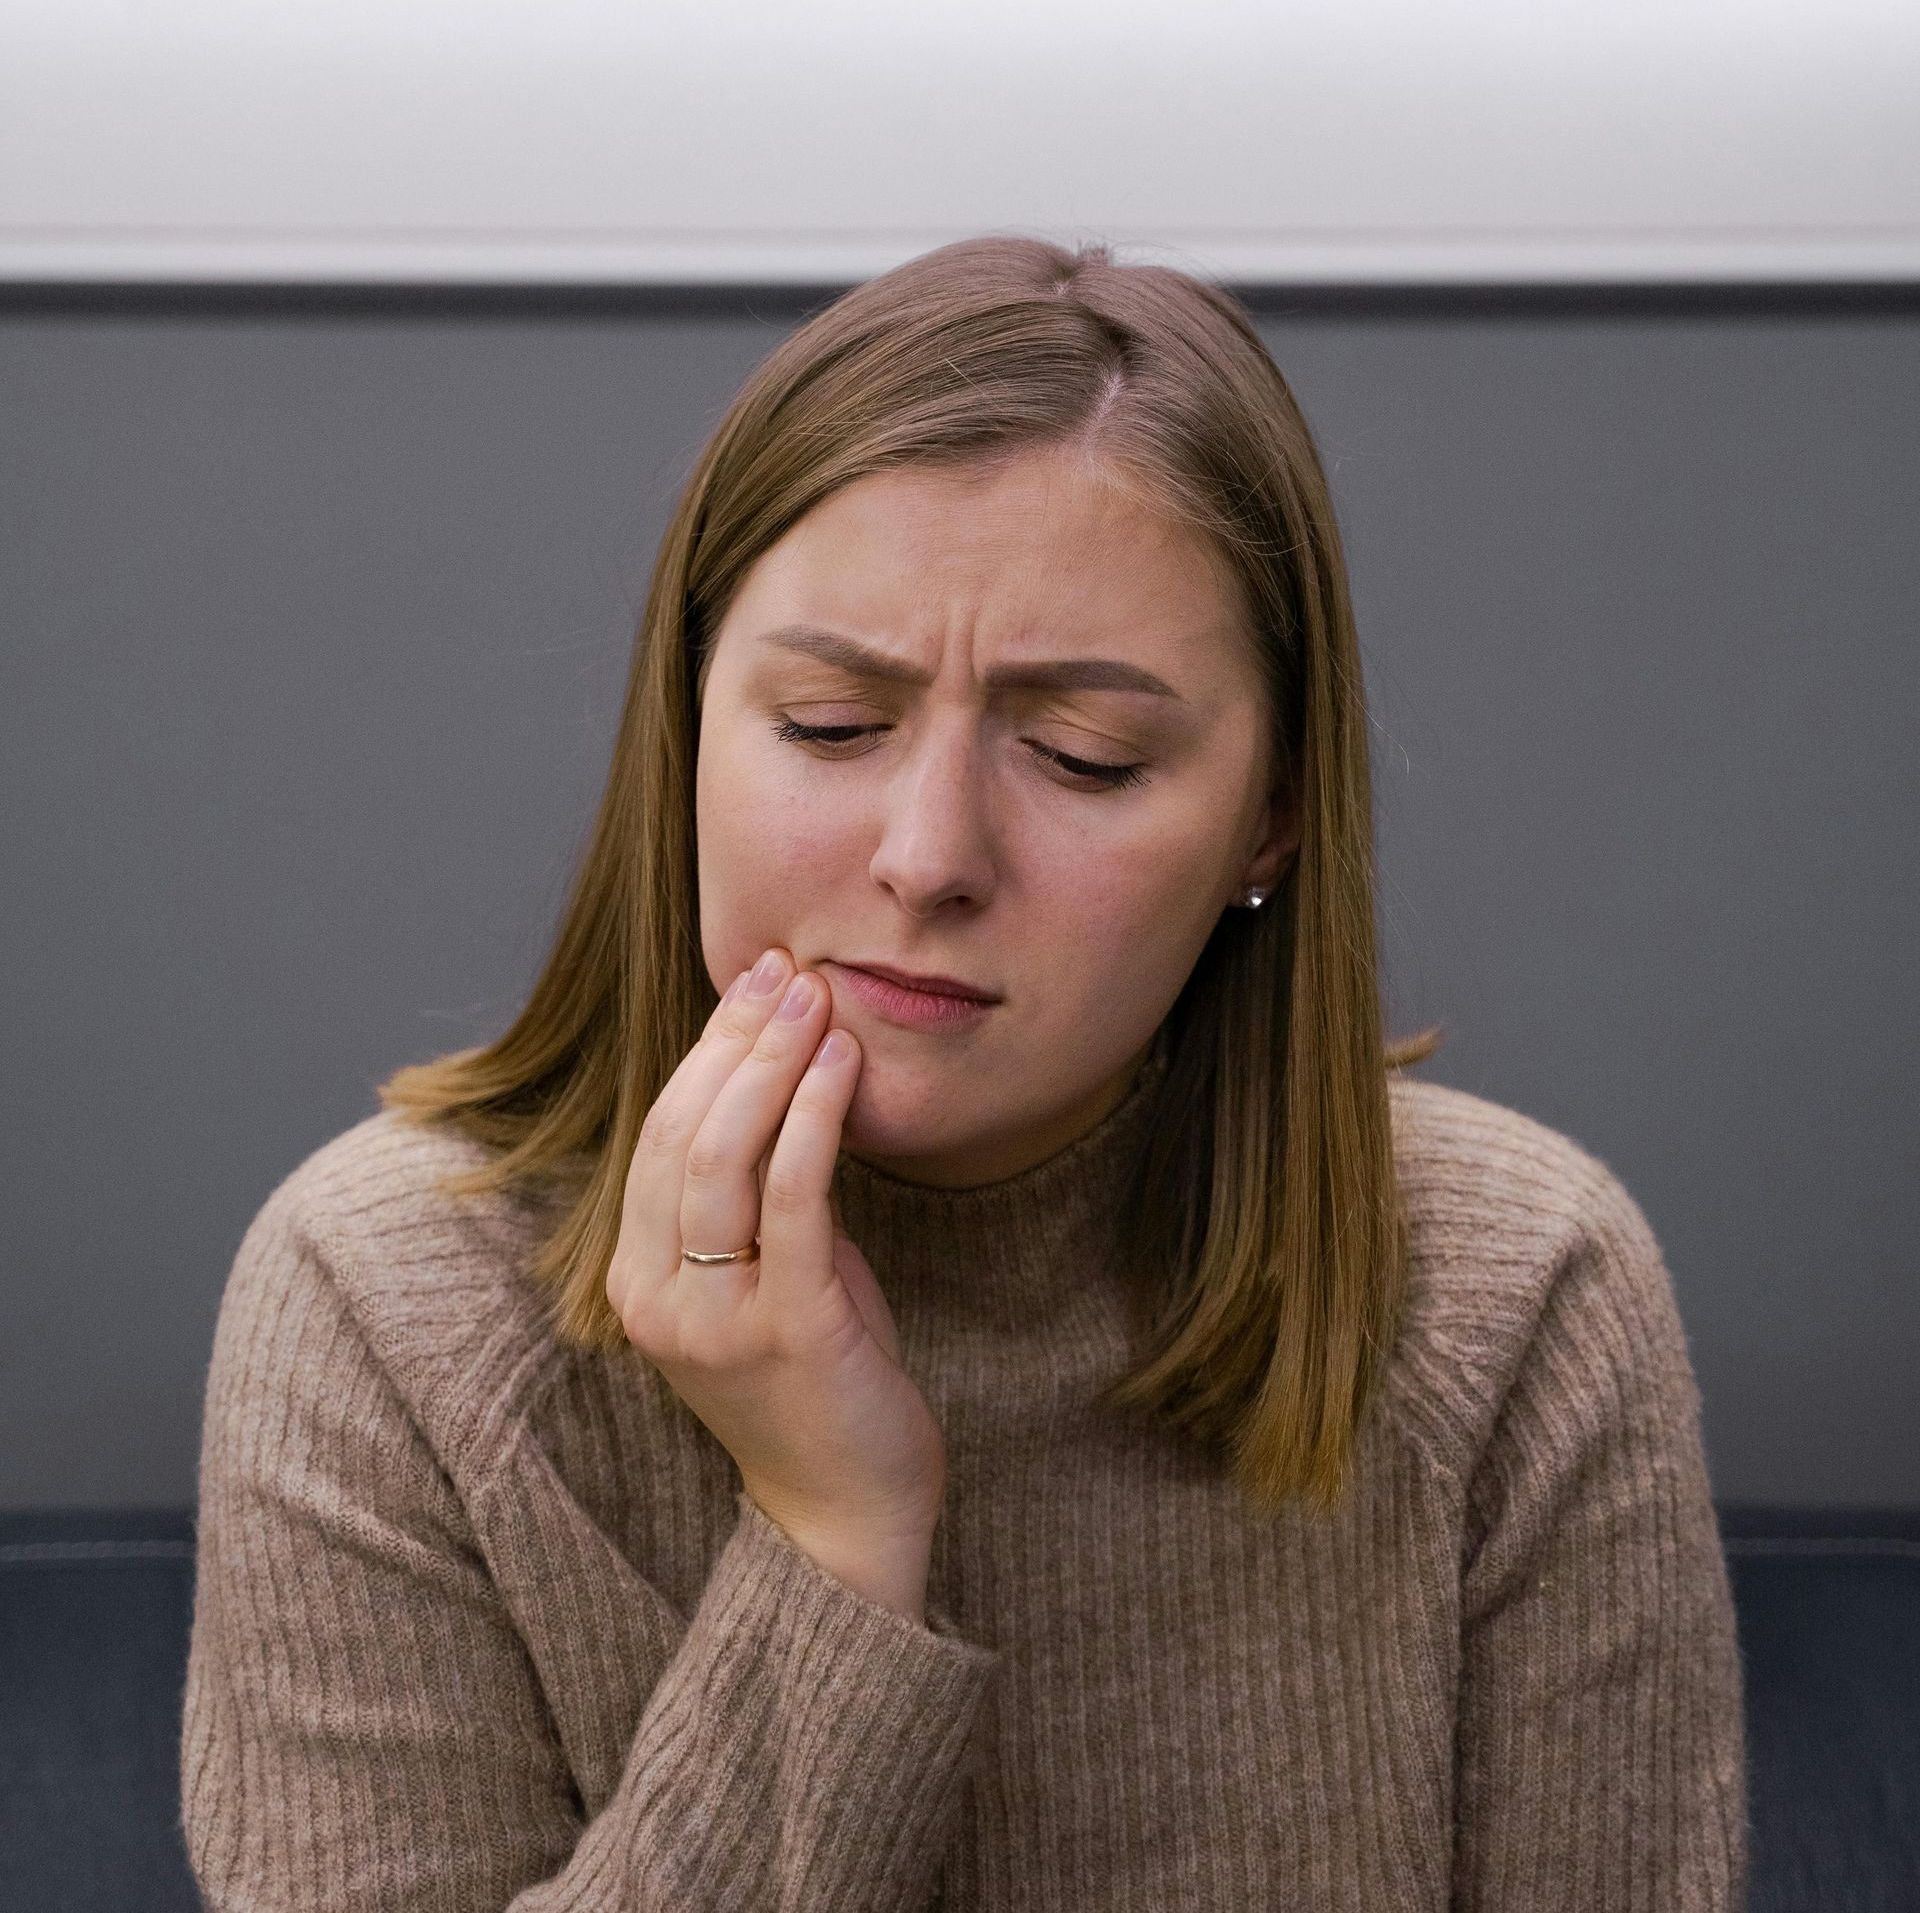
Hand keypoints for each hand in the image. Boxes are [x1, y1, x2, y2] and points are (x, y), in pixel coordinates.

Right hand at [608, 946, 948, 1558]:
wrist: (845, 1513)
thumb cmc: (816, 1383)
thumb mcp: (768, 1277)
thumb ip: (760, 1198)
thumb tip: (791, 1084)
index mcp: (638, 1279)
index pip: (659, 1136)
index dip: (705, 1050)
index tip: (753, 983)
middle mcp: (658, 1295)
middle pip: (682, 1134)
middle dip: (735, 1039)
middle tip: (786, 970)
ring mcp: (715, 1317)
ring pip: (722, 1157)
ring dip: (771, 1063)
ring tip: (816, 997)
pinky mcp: (786, 1327)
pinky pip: (793, 1200)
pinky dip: (815, 1119)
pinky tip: (842, 1065)